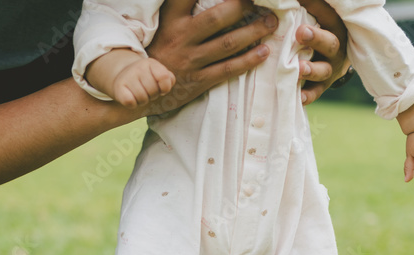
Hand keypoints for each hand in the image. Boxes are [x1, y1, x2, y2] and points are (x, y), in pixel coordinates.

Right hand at [111, 58, 176, 108]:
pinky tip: (131, 97)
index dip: (165, 88)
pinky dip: (133, 104)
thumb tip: (169, 81)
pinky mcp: (119, 87)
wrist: (122, 75)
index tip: (160, 88)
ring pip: (143, 99)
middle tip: (147, 91)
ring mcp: (128, 77)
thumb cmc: (145, 78)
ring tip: (139, 94)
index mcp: (150, 63)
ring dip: (143, 101)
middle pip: (153, 91)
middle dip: (152, 95)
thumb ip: (168, 78)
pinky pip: (131, 102)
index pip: (164, 77)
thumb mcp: (157, 73)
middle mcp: (138, 68)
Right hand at [142, 0, 277, 114]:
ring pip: (227, 43)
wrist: (142, 87)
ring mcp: (191, 60)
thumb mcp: (165, 22)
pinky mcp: (198, 80)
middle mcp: (181, 36)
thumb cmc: (159, 49)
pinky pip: (227, 69)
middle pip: (217, 17)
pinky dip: (248, 60)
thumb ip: (182, 6)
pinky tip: (263, 52)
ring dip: (253, 32)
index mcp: (172, 18)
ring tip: (271, 23)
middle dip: (242, 7)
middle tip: (262, 2)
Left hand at [295, 0, 348, 104]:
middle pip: (330, 43)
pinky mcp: (321, 87)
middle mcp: (335, 48)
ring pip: (323, 70)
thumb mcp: (314, 19)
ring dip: (311, 70)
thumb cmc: (315, 33)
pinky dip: (307, 95)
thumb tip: (286, 0)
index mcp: (333, 27)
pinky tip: (298, 96)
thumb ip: (305, 9)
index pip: (328, 15)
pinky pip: (315, 93)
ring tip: (299, 68)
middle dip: (316, 38)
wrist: (331, 61)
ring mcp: (329, 69)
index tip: (303, 1)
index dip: (317, 8)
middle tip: (301, 32)